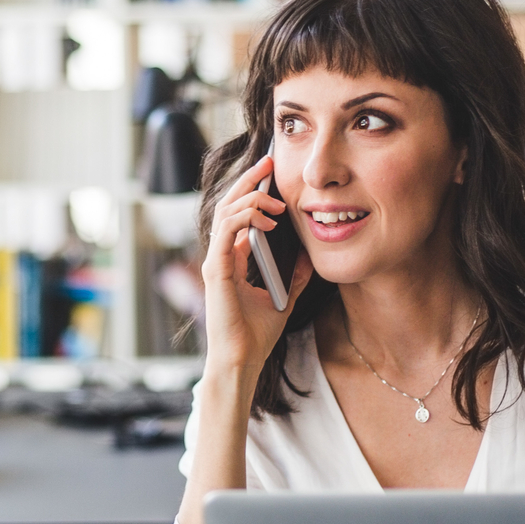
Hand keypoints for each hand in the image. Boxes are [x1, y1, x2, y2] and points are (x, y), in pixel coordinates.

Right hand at [201, 154, 313, 385]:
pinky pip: (226, 234)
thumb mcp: (283, 297)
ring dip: (249, 198)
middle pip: (228, 205)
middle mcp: (220, 256)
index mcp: (232, 259)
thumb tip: (309, 256)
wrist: (242, 361)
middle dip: (248, 181)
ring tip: (274, 197)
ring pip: (224, 213)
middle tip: (268, 162)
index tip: (271, 173)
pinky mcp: (216, 272)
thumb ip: (294, 275)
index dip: (252, 190)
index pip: (237, 214)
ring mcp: (215, 262)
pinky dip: (244, 221)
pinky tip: (267, 221)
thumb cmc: (256, 335)